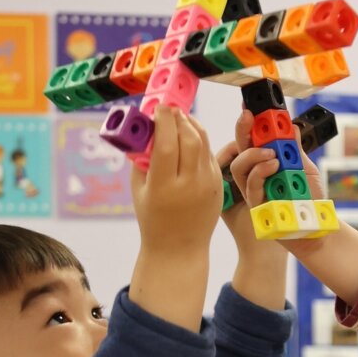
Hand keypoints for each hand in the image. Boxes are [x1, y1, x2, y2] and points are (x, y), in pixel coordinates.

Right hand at [128, 106, 218, 330]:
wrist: (179, 249)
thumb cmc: (153, 219)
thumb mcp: (139, 189)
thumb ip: (141, 158)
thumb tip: (146, 128)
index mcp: (164, 186)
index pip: (168, 142)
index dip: (164, 120)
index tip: (159, 106)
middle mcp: (189, 184)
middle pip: (189, 138)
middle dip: (180, 118)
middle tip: (170, 108)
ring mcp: (207, 185)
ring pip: (204, 143)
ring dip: (193, 125)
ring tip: (181, 117)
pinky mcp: (218, 186)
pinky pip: (210, 155)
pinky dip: (201, 141)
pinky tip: (190, 135)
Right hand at [224, 106, 357, 304]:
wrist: (317, 226)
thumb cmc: (310, 201)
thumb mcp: (305, 169)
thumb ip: (296, 149)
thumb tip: (291, 126)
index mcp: (266, 162)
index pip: (252, 139)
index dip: (249, 123)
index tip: (251, 107)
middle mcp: (255, 175)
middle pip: (239, 148)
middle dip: (242, 129)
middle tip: (248, 115)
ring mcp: (254, 191)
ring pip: (239, 166)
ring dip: (254, 154)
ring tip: (272, 152)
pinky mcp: (256, 207)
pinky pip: (252, 186)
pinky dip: (261, 172)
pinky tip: (275, 166)